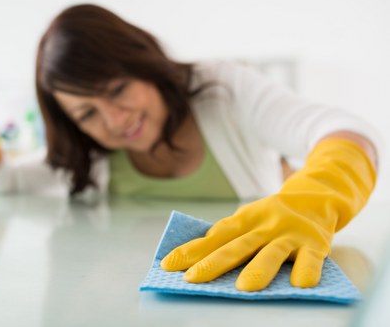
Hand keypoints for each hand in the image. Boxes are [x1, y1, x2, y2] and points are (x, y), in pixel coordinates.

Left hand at [161, 138, 375, 290]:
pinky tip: (299, 285)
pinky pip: (310, 258)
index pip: (214, 236)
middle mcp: (264, 225)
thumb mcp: (249, 218)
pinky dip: (306, 270)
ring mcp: (289, 234)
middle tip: (193, 279)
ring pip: (271, 252)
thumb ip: (230, 235)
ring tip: (243, 289)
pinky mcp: (314, 243)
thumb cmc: (273, 216)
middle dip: (214, 263)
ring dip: (258, 269)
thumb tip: (196, 255)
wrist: (316, 196)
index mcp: (245, 219)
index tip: (169, 265)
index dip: (192, 250)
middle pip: (237, 245)